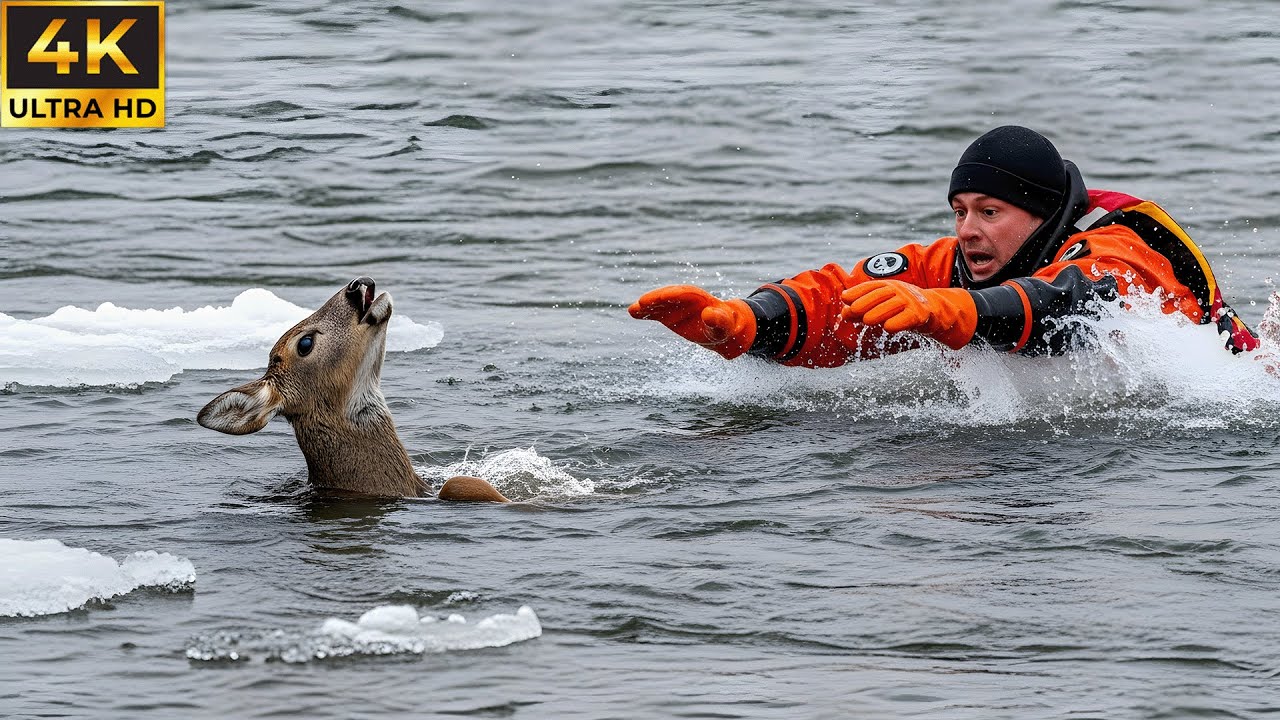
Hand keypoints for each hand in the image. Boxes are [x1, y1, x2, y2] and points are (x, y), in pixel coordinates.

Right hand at [629, 285, 755, 358]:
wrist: (722, 329)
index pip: (684, 293)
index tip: (663, 297)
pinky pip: (655, 312)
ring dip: (647, 305)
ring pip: (659, 303)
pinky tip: (632, 313)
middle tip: (642, 303)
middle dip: (656, 299)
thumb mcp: (725, 325)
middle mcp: (684, 298)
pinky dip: (644, 312)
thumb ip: (718, 320)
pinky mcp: (668, 314)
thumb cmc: (726, 326)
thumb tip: (708, 314)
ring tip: (634, 310)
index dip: (672, 295)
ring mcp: (675, 306)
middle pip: (668, 296)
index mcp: (699, 298)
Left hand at [840, 280, 976, 349]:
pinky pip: (909, 317)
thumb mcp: (884, 306)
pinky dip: (898, 323)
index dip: (858, 292)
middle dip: (865, 302)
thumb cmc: (904, 308)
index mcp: (890, 286)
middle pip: (881, 294)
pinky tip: (887, 328)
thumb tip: (843, 314)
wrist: (936, 310)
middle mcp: (900, 290)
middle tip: (851, 311)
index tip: (844, 298)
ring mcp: (911, 301)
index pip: (872, 287)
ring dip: (878, 312)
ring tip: (866, 321)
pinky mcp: (921, 314)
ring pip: (893, 305)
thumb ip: (864, 309)